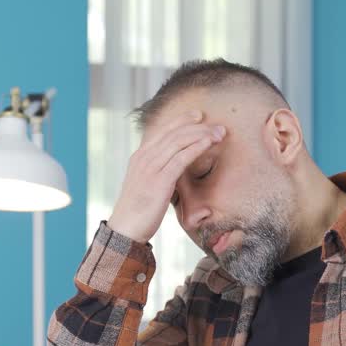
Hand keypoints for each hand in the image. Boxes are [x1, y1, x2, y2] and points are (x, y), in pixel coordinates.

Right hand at [107, 109, 225, 242]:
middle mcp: (144, 157)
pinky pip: (181, 158)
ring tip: (219, 133)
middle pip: (173, 133)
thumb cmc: (138, 211)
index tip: (199, 116)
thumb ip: (157, 172)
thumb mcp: (145, 185)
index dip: (182, 120)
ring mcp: (150, 168)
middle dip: (198, 126)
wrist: (125, 229)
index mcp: (140, 156)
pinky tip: (209, 143)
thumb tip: (173, 169)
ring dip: (202, 135)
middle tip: (218, 126)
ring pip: (179, 142)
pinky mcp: (159, 180)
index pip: (163, 131)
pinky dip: (197, 148)